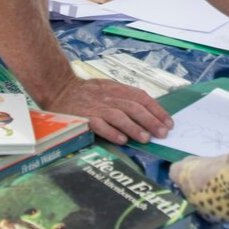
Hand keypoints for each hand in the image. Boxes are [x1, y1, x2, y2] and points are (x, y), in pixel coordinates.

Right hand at [43, 77, 172, 145]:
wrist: (60, 89)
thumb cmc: (87, 92)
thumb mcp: (108, 88)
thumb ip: (126, 97)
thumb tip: (150, 113)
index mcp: (117, 88)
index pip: (141, 97)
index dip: (156, 110)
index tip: (168, 122)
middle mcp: (109, 97)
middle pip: (133, 107)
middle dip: (150, 120)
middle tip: (163, 133)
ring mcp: (96, 107)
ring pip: (119, 116)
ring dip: (134, 128)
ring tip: (146, 138)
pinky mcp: (84, 118)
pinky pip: (99, 125)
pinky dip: (111, 132)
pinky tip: (122, 140)